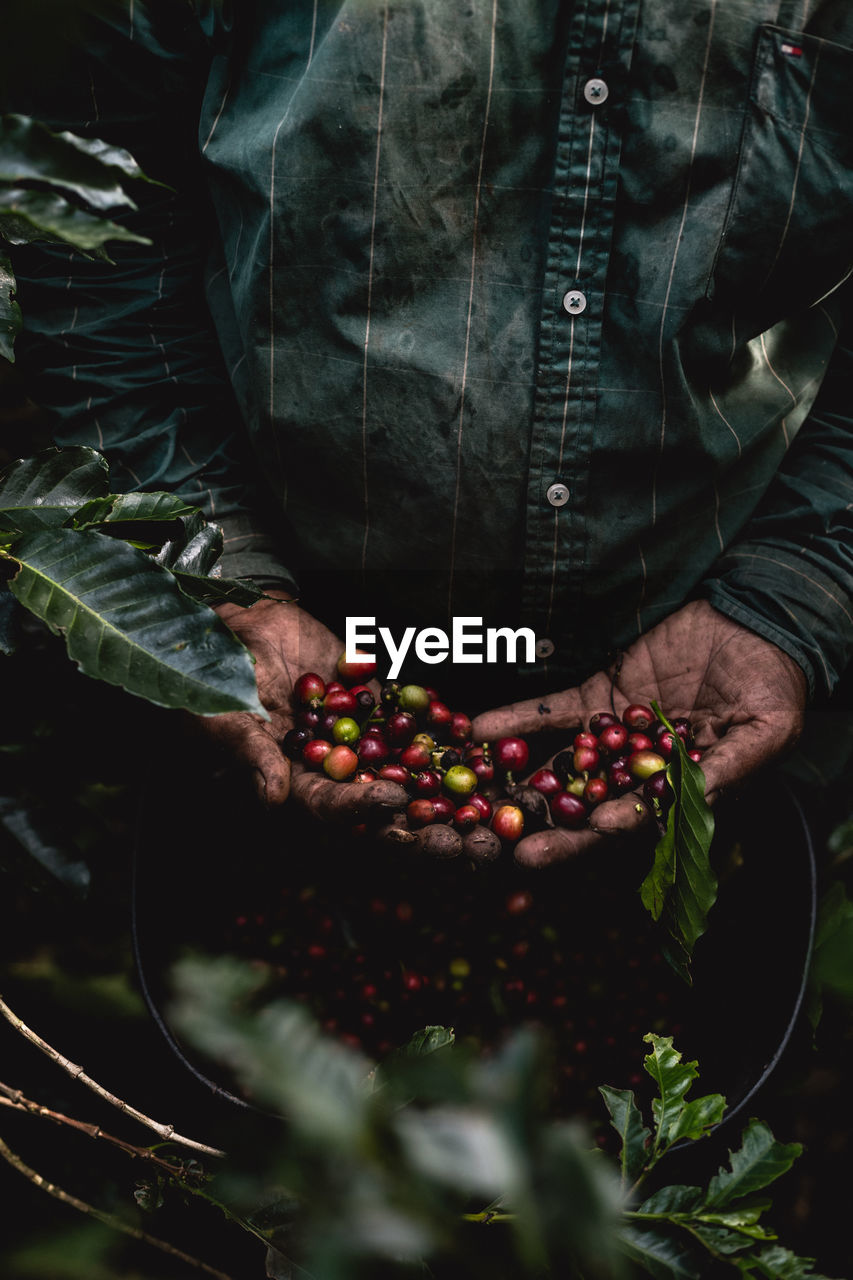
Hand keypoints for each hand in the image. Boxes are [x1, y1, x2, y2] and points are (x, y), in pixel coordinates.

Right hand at [194, 593, 474, 857]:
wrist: (232, 628)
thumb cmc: (210, 684)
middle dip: (426, 826)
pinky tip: (479, 743)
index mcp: (298, 784)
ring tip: (490, 809)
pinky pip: (415, 718)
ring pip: (411, 769)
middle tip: (469, 843)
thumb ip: (254, 756)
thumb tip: (273, 799)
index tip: (395, 804)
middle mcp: (336, 769)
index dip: (365, 810)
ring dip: (450, 791)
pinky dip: (445, 729)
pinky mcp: (377, 702)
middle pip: (386, 805)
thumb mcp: (225, 719)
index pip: (335, 806)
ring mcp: (361, 737)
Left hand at [471, 600, 807, 866]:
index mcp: (684, 791)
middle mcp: (640, 772)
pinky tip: (478, 730)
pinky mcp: (598, 696)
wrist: (753, 625)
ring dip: (523, 783)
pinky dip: (516, 721)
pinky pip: (552, 713)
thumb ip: (731, 768)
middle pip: (592, 808)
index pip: (647, 819)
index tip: (596, 828)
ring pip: (563, 767)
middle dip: (554, 829)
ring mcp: (614, 737)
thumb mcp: (767, 730)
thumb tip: (699, 803)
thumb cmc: (773, 685)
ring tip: (481, 799)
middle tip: (514, 847)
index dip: (621, 825)